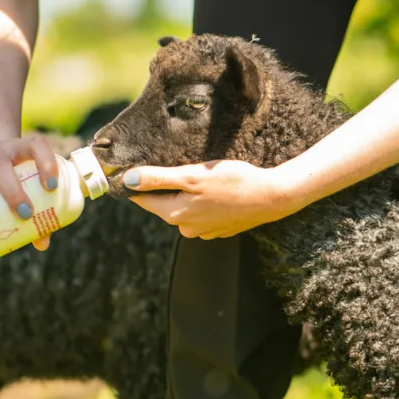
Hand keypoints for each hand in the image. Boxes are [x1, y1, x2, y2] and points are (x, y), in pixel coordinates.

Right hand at [0, 135, 59, 250]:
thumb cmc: (18, 178)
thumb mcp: (30, 186)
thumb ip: (41, 212)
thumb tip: (42, 244)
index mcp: (20, 149)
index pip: (36, 146)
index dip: (46, 163)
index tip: (52, 186)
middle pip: (0, 165)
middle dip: (12, 190)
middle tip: (24, 213)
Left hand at [122, 160, 297, 238]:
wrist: (271, 197)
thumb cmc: (232, 181)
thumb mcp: (192, 175)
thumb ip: (158, 178)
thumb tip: (127, 180)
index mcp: (174, 214)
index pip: (143, 199)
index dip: (137, 183)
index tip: (137, 168)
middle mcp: (185, 227)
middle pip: (164, 204)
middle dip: (168, 187)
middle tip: (181, 167)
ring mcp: (203, 231)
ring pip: (184, 208)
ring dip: (188, 194)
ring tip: (203, 178)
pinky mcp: (218, 229)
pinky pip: (202, 214)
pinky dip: (204, 202)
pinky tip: (217, 191)